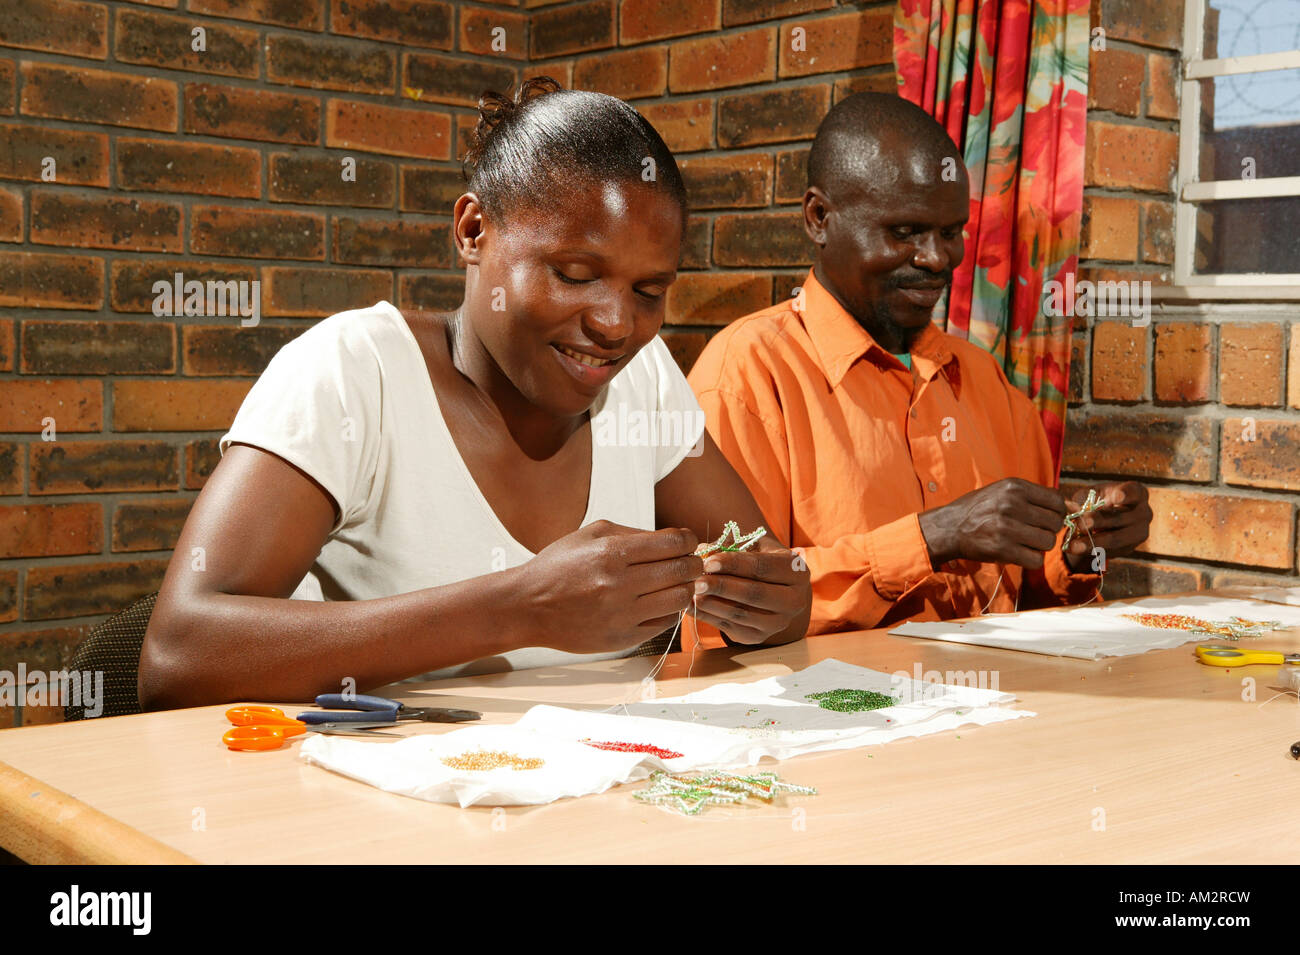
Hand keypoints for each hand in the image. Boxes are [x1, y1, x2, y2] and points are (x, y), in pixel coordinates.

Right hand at [513, 520, 702, 654]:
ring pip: (679, 599)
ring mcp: (621, 615)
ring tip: (675, 583)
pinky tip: (657, 602)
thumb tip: (674, 539)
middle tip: (690, 562)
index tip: (687, 542)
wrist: (527, 607)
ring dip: (685, 588)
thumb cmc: (559, 566)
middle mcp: (619, 584)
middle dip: (693, 563)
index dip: (689, 540)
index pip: (674, 543)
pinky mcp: (622, 638)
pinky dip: (667, 610)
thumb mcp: (590, 534)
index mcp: (611, 553)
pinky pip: (664, 623)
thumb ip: (633, 533)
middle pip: (682, 571)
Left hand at [688, 537, 810, 644]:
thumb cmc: (758, 561)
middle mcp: (794, 600)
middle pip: (754, 593)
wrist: (771, 589)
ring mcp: (778, 622)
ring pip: (742, 613)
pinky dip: (709, 617)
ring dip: (713, 604)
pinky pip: (732, 627)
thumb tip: (701, 552)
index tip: (708, 561)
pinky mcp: (760, 637)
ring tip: (691, 592)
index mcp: (796, 571)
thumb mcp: (752, 547)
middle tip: (697, 580)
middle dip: (722, 587)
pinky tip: (692, 606)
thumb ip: (729, 546)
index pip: (762, 567)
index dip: (734, 564)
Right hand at [918, 477, 1066, 569]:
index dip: (1057, 513)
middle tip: (1033, 532)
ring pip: (1048, 542)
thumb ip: (1036, 497)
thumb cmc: (980, 509)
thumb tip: (1074, 508)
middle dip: (1048, 531)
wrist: (949, 528)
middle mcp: (1011, 504)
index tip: (1046, 519)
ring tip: (1024, 542)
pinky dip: (1030, 560)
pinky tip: (1018, 553)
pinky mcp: (1002, 549)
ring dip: (1039, 546)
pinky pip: (1035, 560)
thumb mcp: (1004, 492)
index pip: (1057, 501)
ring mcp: (1007, 527)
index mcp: (1014, 487)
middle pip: (1055, 523)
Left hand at [1063, 481, 1151, 572]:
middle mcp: (1143, 512)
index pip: (1135, 492)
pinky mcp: (1129, 548)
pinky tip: (1074, 549)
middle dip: (1100, 521)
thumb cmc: (1096, 500)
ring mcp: (1139, 532)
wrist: (1102, 521)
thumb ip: (1081, 500)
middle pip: (1122, 517)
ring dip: (1094, 542)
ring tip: (1074, 544)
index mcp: (1136, 492)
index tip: (1116, 497)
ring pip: (1117, 539)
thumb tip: (1070, 507)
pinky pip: (1110, 551)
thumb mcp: (1088, 495)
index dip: (1126, 494)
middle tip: (1081, 524)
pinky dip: (1091, 550)